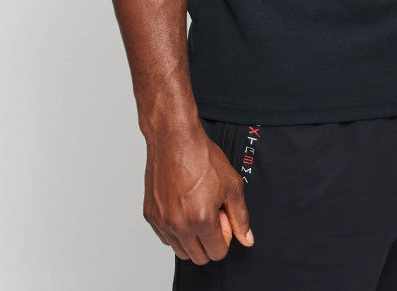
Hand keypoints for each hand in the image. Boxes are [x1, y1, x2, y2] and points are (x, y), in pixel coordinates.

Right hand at [143, 121, 254, 263]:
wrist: (175, 139)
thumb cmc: (202, 156)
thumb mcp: (232, 185)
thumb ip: (241, 216)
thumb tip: (246, 238)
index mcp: (202, 220)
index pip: (217, 253)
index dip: (225, 237)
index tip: (224, 218)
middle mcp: (179, 225)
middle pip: (198, 257)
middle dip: (210, 241)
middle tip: (212, 214)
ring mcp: (162, 221)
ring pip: (180, 250)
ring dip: (192, 238)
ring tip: (197, 209)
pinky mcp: (150, 215)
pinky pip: (165, 237)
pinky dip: (176, 230)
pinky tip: (183, 207)